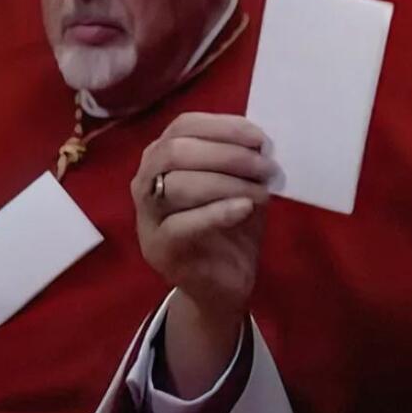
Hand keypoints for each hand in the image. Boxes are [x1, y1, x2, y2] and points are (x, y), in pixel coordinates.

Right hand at [133, 113, 274, 395]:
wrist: (223, 286)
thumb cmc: (230, 227)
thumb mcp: (239, 185)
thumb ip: (242, 160)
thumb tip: (261, 140)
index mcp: (162, 157)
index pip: (184, 126)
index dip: (223, 127)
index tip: (259, 138)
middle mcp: (145, 181)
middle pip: (176, 151)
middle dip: (227, 154)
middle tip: (265, 167)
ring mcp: (147, 217)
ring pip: (176, 185)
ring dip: (227, 183)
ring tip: (261, 192)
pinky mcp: (158, 248)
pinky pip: (181, 225)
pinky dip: (216, 212)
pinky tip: (244, 209)